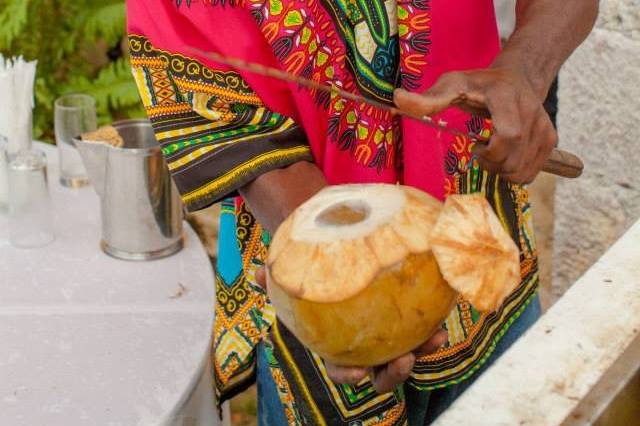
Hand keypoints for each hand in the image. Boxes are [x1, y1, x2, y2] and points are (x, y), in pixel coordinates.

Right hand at [255, 267, 448, 393]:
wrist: (345, 265)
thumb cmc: (320, 277)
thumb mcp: (299, 276)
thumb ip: (278, 278)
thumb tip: (256, 273)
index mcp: (340, 347)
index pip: (342, 370)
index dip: (350, 375)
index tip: (359, 372)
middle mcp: (367, 349)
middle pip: (382, 375)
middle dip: (393, 375)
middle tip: (403, 359)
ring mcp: (391, 339)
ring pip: (410, 355)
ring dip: (424, 351)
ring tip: (435, 337)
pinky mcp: (411, 323)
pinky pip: (425, 328)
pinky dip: (435, 323)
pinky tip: (444, 309)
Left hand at [393, 67, 557, 183]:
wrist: (519, 77)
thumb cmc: (480, 83)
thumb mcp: (453, 84)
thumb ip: (429, 97)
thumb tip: (398, 99)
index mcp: (508, 98)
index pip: (509, 136)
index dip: (491, 151)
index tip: (477, 147)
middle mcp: (533, 113)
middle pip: (513, 160)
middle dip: (491, 165)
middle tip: (480, 152)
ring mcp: (545, 129)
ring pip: (522, 172)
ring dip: (501, 171)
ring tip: (492, 153)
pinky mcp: (550, 141)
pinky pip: (531, 173)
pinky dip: (513, 173)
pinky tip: (504, 157)